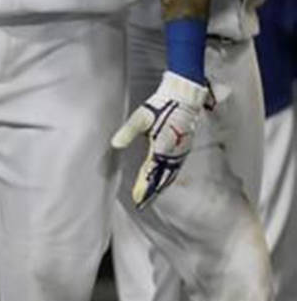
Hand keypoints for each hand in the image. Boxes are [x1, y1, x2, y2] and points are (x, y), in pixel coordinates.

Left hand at [111, 71, 207, 207]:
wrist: (183, 97)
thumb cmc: (160, 105)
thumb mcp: (140, 118)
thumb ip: (128, 132)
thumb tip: (115, 144)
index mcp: (162, 146)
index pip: (151, 172)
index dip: (144, 187)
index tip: (137, 199)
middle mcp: (174, 152)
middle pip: (162, 177)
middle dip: (152, 191)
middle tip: (142, 203)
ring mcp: (181, 151)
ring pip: (170, 174)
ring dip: (161, 186)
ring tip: (151, 197)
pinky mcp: (184, 148)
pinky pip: (176, 167)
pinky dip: (169, 177)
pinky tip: (163, 181)